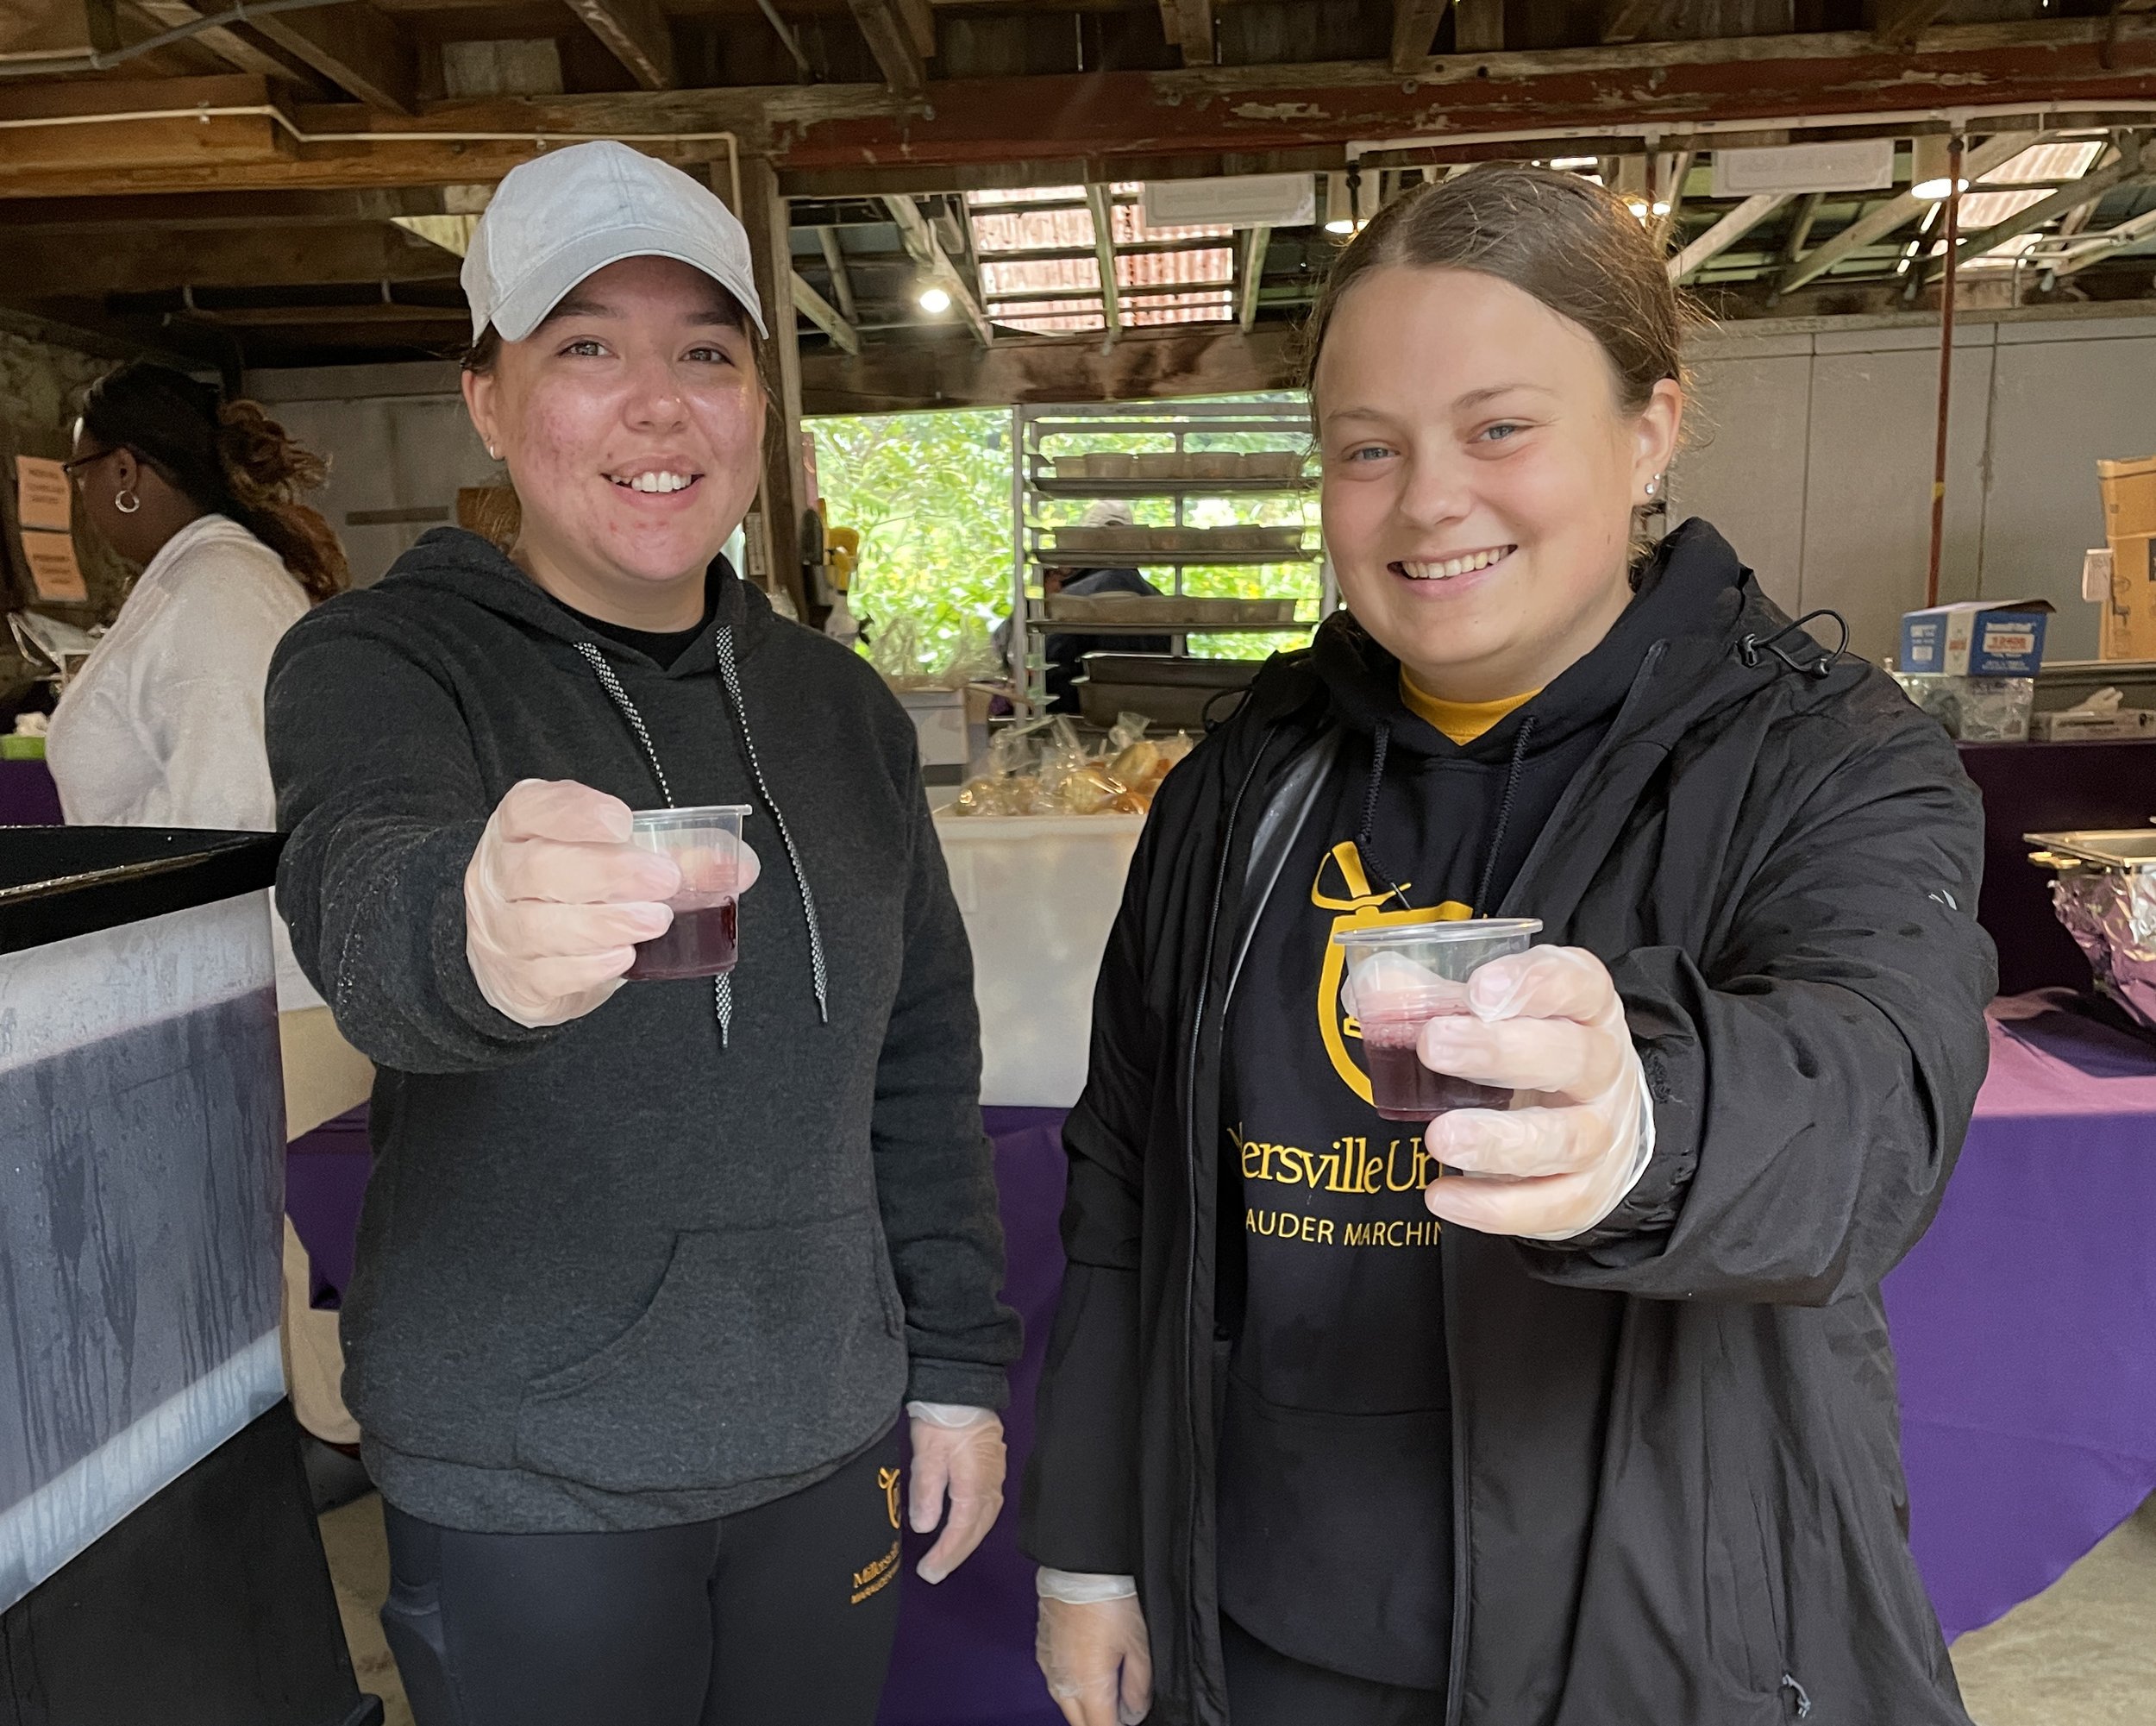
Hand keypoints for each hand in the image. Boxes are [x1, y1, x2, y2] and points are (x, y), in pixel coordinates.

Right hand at [465, 778, 766, 1029]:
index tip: (624, 822)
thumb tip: (741, 865)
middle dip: (607, 873)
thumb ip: (678, 858)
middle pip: (539, 868)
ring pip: (539, 924)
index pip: (532, 809)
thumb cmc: (576, 893)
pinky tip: (623, 958)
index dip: (575, 813)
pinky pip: (547, 973)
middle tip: (664, 879)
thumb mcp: (619, 860)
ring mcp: (501, 929)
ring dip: (605, 923)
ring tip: (655, 921)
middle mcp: (500, 875)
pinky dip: (588, 966)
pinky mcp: (517, 978)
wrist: (523, 955)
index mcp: (522, 828)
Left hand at [907, 1405, 1006, 1583]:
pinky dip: (974, 1524)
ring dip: (967, 1541)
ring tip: (946, 1558)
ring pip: (985, 1519)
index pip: (962, 1530)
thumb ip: (926, 1493)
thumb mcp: (927, 1455)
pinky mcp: (993, 1466)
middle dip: (956, 1554)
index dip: (946, 1554)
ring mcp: (995, 1475)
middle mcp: (991, 1484)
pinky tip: (964, 1528)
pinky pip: (987, 1506)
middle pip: (977, 1529)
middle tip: (934, 1573)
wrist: (962, 1386)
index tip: (928, 1572)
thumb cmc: (943, 1418)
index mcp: (975, 1485)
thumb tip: (925, 1527)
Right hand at [1037, 1594, 1151, 1725]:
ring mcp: (1048, 1668)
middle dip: (1099, 1723)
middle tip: (1120, 1713)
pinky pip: (1056, 1683)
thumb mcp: (1138, 1644)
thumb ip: (1137, 1687)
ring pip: (1066, 1706)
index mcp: (1088, 1685)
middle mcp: (1063, 1683)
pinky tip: (1086, 1673)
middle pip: (1080, 1724)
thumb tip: (1134, 1713)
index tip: (1129, 1723)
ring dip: (1084, 1708)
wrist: (1078, 1566)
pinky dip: (1071, 1687)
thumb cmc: (1109, 1600)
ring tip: (1107, 1695)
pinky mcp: (1041, 1652)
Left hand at [1413, 945, 1649, 1240]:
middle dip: (1500, 1052)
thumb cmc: (1534, 1051)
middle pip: (1572, 1057)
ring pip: (1565, 1139)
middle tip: (1434, 1046)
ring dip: (1498, 1141)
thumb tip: (1375, 990)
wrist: (1597, 1120)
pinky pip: (1549, 1205)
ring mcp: (1601, 1134)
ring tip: (1440, 1138)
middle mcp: (1603, 1069)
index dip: (1532, 984)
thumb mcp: (1495, 1013)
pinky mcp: (1587, 1192)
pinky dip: (1495, 1206)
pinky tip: (1445, 1194)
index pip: (1576, 984)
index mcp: (1586, 1009)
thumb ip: (1434, 995)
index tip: (1477, 990)